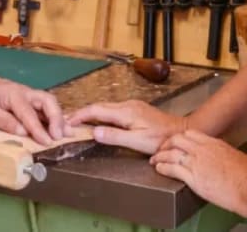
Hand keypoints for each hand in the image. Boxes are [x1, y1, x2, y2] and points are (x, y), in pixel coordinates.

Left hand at [0, 74, 65, 144]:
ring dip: (59, 117)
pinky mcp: (27, 100)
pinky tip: (60, 127)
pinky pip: (44, 106)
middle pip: (47, 101)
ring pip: (48, 102)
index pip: (29, 113)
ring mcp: (27, 95)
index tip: (47, 142)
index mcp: (13, 94)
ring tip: (68, 133)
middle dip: (57, 118)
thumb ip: (4, 121)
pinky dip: (54, 116)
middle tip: (61, 136)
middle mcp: (24, 92)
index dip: (39, 128)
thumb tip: (23, 132)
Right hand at [67, 100, 184, 153]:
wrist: (179, 131)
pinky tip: (98, 120)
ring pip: (105, 107)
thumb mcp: (137, 141)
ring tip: (78, 121)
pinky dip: (101, 114)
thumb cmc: (160, 139)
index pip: (96, 110)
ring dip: (91, 113)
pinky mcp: (135, 109)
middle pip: (99, 106)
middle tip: (67, 120)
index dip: (80, 115)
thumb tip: (94, 132)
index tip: (67, 121)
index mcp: (125, 112)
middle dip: (82, 113)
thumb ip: (115, 136)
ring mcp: (131, 105)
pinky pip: (113, 109)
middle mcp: (127, 105)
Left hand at [151, 129, 246, 211]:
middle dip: (166, 144)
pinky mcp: (194, 178)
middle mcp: (203, 150)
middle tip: (161, 149)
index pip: (191, 134)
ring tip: (155, 159)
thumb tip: (227, 161)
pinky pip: (173, 169)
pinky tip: (158, 169)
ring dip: (160, 156)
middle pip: (177, 139)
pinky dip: (163, 167)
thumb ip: (227, 157)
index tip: (176, 142)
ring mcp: (197, 163)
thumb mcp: (239, 158)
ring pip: (171, 153)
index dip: (180, 137)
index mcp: (215, 144)